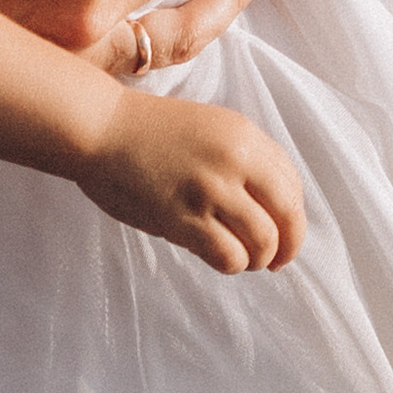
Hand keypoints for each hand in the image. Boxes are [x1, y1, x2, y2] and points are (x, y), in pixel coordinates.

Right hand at [74, 95, 305, 274]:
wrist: (99, 129)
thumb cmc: (148, 132)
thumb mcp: (210, 128)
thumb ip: (242, 159)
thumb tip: (271, 206)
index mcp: (244, 135)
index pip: (292, 184)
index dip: (293, 215)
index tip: (285, 230)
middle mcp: (234, 161)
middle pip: (286, 216)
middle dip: (287, 246)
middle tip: (277, 260)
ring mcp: (209, 191)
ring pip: (261, 242)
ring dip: (257, 259)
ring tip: (243, 259)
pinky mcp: (183, 219)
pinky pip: (228, 256)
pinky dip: (232, 264)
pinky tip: (219, 257)